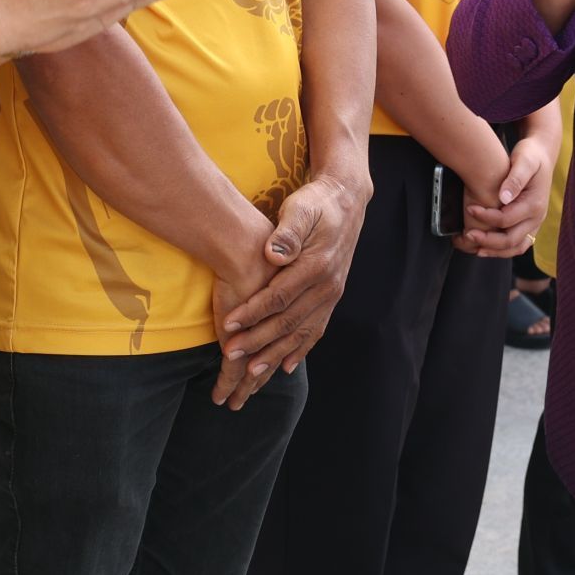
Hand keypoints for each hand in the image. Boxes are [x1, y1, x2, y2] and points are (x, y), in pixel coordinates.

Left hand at [216, 171, 368, 404]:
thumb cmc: (316, 204)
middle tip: (231, 355)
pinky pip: (315, 330)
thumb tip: (274, 254)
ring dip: (276, 354)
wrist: (346, 201)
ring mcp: (332, 295)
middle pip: (288, 321)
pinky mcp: (331, 298)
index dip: (253, 312)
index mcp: (317, 265)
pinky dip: (300, 350)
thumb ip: (288, 232)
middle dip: (258, 341)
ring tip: (251, 373)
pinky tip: (286, 367)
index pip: (280, 296)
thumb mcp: (301, 208)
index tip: (228, 325)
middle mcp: (327, 286)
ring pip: (301, 332)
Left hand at [458, 132, 553, 255]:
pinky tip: (485, 247)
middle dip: (487, 241)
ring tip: (474, 248)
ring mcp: (534, 224)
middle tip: (467, 235)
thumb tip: (504, 197)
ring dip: (494, 251)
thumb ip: (515, 178)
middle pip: (511, 240)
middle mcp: (537, 218)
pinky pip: (517, 244)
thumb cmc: (530, 156)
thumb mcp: (524, 160)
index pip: (507, 219)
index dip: (486, 217)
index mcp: (534, 204)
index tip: (469, 209)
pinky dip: (501, 250)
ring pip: (515, 248)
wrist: (541, 156)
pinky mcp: (529, 225)